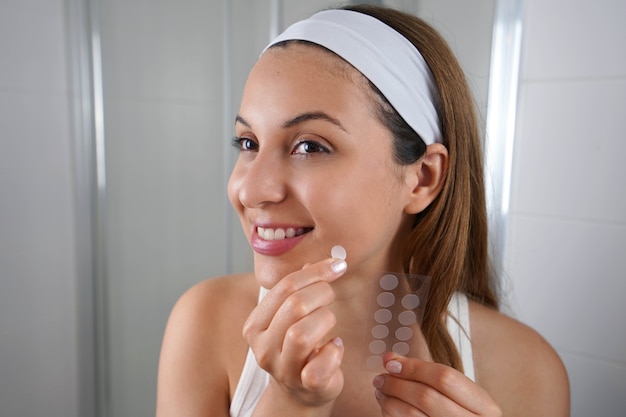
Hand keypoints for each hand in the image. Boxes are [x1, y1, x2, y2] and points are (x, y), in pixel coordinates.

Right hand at [242, 257, 347, 408]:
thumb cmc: (299, 348)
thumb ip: (300, 289)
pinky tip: (334, 347)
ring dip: (325, 320)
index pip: (284, 286)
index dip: (315, 272)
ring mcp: (282, 369)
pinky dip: (334, 351)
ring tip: (329, 325)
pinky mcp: (305, 385)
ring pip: (302, 333)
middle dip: (322, 293)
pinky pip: (321, 364)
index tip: (337, 265)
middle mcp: (263, 347)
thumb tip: (320, 262)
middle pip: (295, 306)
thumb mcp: (293, 316)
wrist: (300, 392)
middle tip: (331, 296)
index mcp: (255, 325)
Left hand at [373, 353, 501, 415]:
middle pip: (425, 397)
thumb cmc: (463, 414)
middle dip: (396, 384)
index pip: (444, 378)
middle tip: (380, 378)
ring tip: (382, 391)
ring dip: (389, 399)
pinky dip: (390, 413)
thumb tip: (391, 359)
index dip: (414, 368)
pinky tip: (388, 406)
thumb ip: (427, 374)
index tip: (392, 362)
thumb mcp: (458, 394)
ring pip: (410, 414)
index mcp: (484, 407)